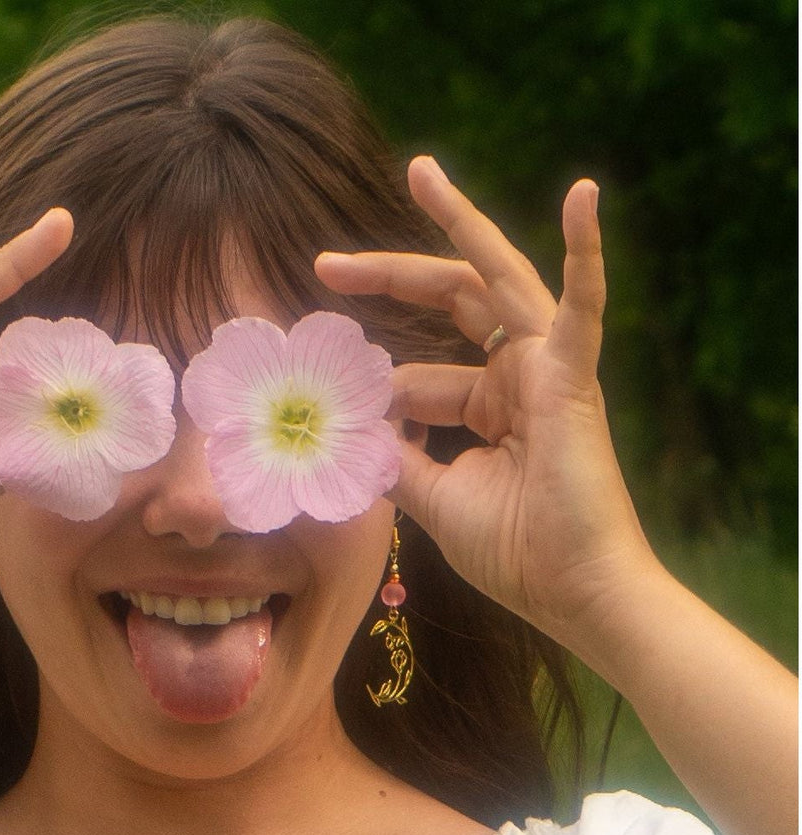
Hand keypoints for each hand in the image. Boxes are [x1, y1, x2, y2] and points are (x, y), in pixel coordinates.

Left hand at [316, 156, 655, 646]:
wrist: (572, 592)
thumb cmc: (514, 554)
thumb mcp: (434, 500)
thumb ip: (397, 459)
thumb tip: (351, 431)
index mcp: (486, 407)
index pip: (419, 375)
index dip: (370, 385)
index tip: (317, 393)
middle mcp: (515, 377)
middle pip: (449, 304)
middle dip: (386, 278)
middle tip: (324, 265)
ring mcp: (547, 370)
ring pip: (497, 279)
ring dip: (459, 224)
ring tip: (418, 172)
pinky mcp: (574, 377)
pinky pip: (583, 306)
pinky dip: (587, 252)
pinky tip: (584, 194)